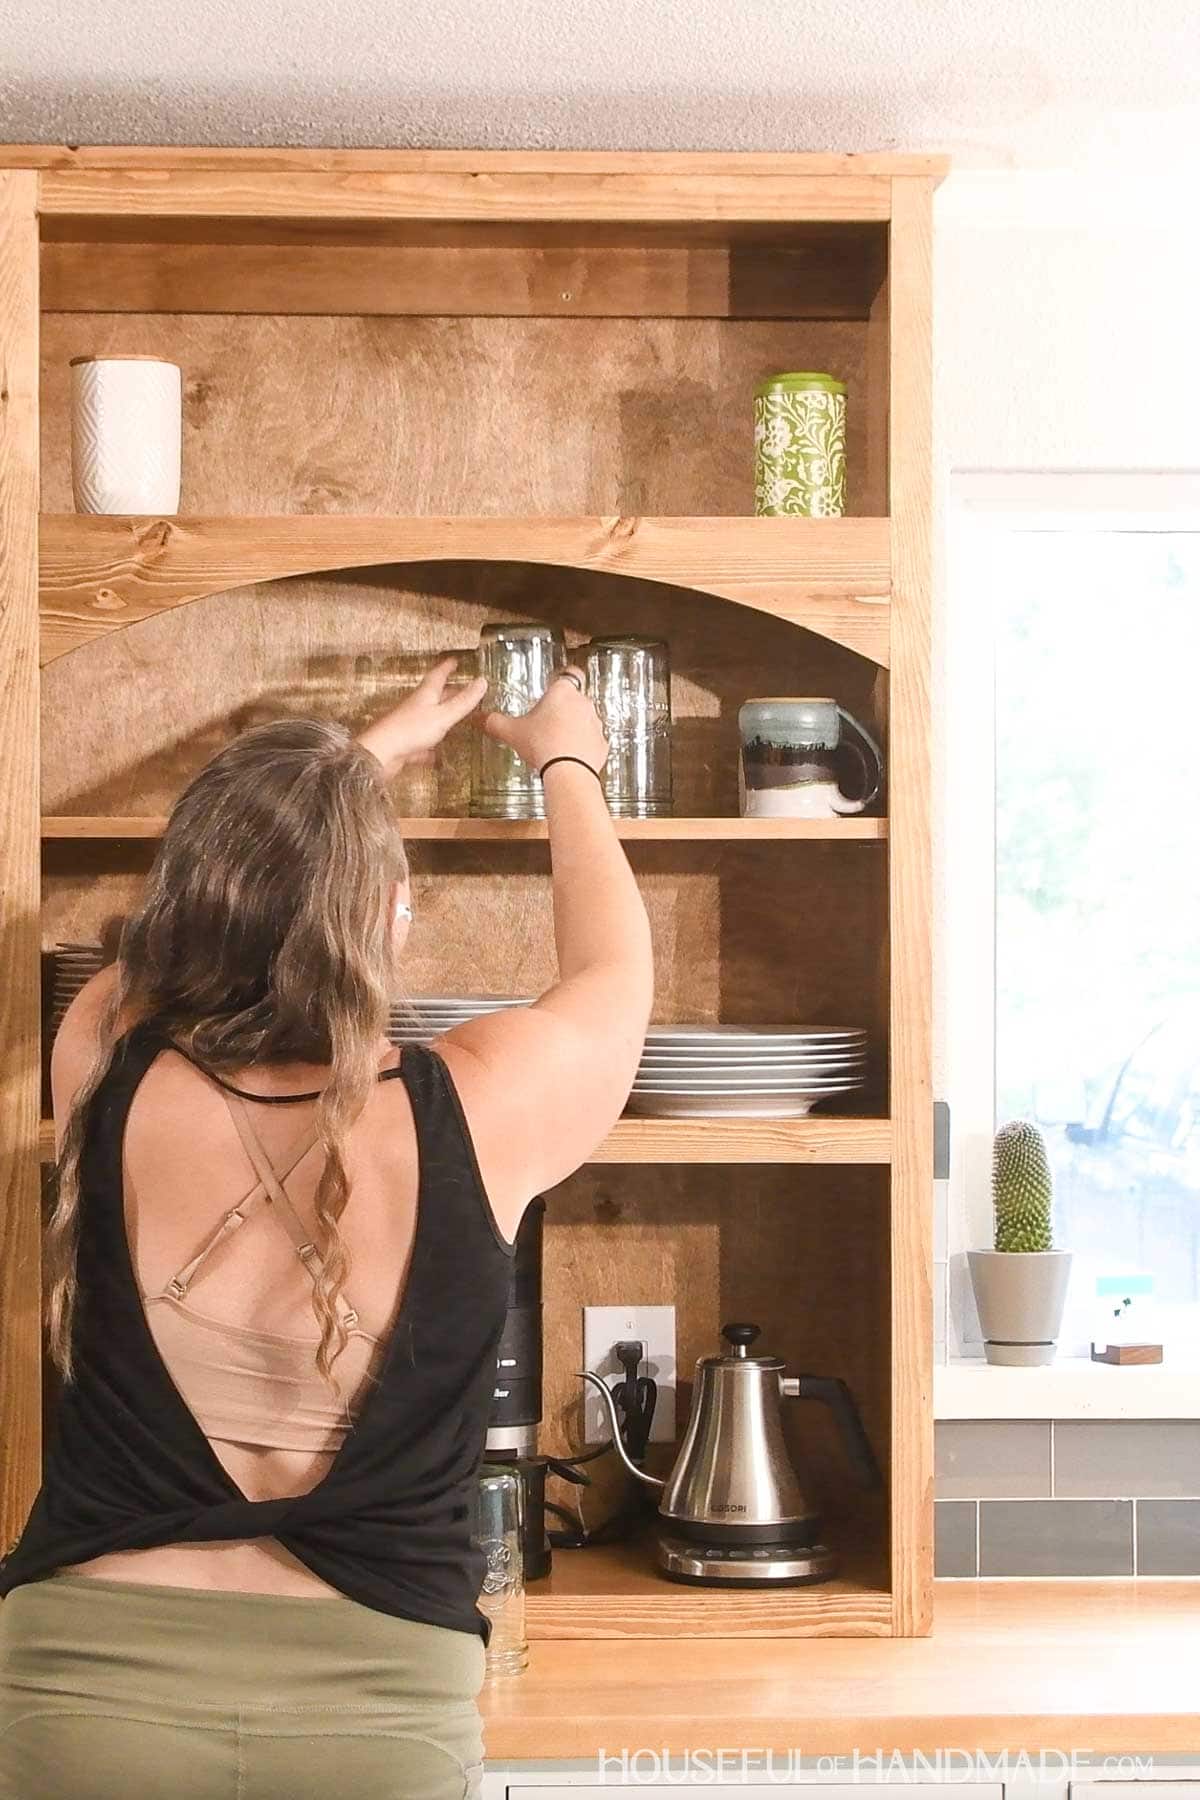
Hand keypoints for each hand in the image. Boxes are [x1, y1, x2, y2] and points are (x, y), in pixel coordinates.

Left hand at [356, 657, 487, 777]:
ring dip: (442, 716)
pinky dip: (432, 746)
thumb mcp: (443, 715)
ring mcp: (410, 725)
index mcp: (425, 695)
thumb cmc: (411, 730)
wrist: (381, 755)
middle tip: (463, 689)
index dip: (447, 667)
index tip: (455, 660)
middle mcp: (416, 707)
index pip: (438, 675)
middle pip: (434, 695)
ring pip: (429, 717)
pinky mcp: (407, 744)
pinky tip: (439, 755)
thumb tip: (483, 680)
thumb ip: (463, 701)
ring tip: (457, 717)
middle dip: (448, 691)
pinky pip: (423, 743)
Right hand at [482, 666, 607, 773]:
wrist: (568, 772)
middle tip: (546, 722)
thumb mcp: (511, 732)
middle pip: (575, 699)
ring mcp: (595, 724)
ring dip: (574, 728)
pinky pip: (592, 742)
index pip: (570, 673)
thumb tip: (480, 718)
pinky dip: (583, 747)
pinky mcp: (602, 744)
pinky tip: (569, 757)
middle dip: (563, 709)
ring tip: (556, 742)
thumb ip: (494, 722)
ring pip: (585, 720)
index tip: (555, 687)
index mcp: (562, 692)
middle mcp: (583, 703)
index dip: (563, 679)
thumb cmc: (543, 745)